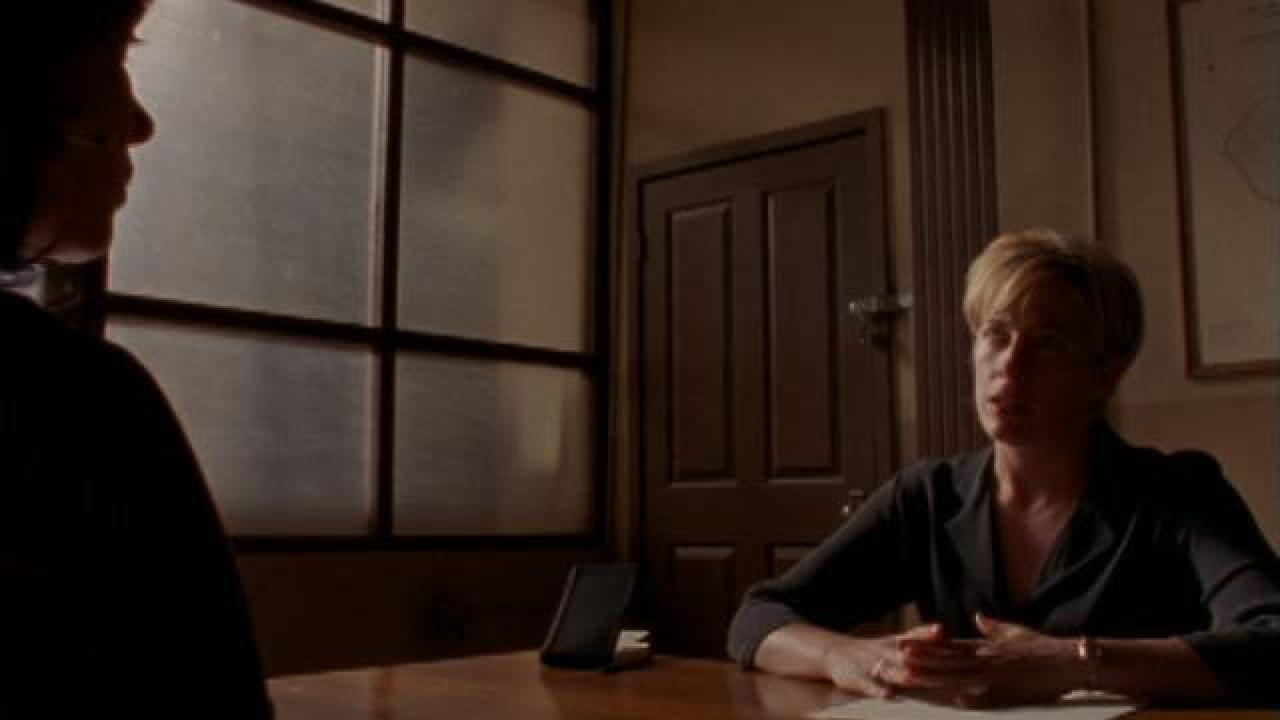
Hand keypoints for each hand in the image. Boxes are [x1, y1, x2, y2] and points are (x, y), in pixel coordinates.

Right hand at [819, 624, 953, 698]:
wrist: (835, 652)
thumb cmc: (873, 650)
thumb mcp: (896, 640)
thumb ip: (920, 637)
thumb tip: (948, 634)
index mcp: (900, 643)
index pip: (925, 641)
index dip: (947, 645)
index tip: (971, 649)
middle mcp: (889, 652)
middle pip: (916, 658)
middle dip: (937, 665)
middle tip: (960, 671)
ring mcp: (873, 665)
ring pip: (893, 671)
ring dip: (907, 675)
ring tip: (922, 680)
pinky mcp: (857, 679)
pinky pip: (868, 685)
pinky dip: (878, 690)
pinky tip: (889, 695)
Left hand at [890, 613, 1079, 706]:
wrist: (1070, 661)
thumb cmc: (1043, 648)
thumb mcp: (1014, 632)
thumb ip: (992, 627)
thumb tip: (977, 617)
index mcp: (985, 647)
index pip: (947, 646)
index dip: (923, 647)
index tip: (902, 645)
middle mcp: (985, 661)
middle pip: (945, 662)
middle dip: (918, 663)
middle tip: (892, 661)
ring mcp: (995, 678)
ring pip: (956, 679)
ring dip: (932, 680)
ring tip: (908, 679)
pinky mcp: (1009, 694)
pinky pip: (984, 697)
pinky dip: (968, 698)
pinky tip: (951, 700)